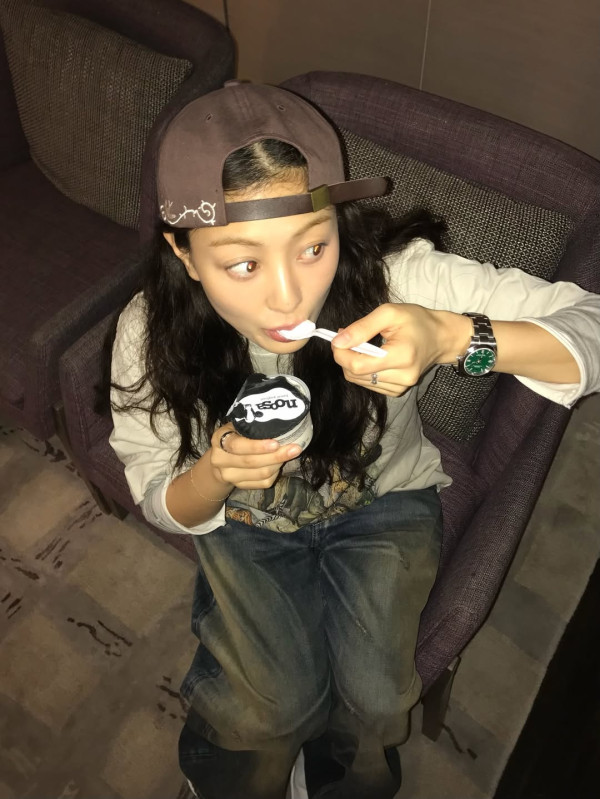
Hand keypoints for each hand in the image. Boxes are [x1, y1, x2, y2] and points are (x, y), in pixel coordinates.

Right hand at [209, 423, 301, 489]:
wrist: (221, 458)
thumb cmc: (235, 435)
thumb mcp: (237, 426)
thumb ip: (251, 426)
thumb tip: (280, 426)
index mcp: (219, 440)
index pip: (237, 446)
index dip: (257, 446)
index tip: (276, 443)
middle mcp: (220, 460)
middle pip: (251, 462)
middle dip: (276, 456)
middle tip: (294, 448)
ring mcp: (229, 475)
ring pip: (260, 474)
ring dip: (278, 464)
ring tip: (290, 454)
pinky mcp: (239, 485)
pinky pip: (263, 483)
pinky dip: (275, 473)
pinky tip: (279, 464)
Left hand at [331, 303, 470, 395]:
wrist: (441, 337)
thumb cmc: (417, 320)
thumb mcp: (389, 313)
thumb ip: (362, 327)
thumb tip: (338, 341)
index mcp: (401, 356)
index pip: (358, 365)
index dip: (341, 353)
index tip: (338, 338)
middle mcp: (402, 377)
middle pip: (356, 375)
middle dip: (345, 357)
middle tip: (348, 338)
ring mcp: (401, 387)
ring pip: (360, 381)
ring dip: (353, 364)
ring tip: (362, 346)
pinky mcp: (398, 391)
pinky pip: (369, 384)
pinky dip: (364, 371)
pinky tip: (372, 357)